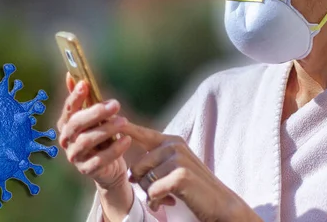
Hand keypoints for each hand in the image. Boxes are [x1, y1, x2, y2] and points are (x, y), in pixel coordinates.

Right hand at [56, 73, 131, 189]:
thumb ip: (85, 100)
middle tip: (116, 104)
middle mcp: (67, 140)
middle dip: (96, 112)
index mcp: (67, 124)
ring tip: (124, 121)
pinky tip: (126, 139)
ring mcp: (75, 156)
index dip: (75, 96)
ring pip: (87, 141)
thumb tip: (71, 75)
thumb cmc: (102, 138)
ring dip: (106, 129)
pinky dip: (114, 149)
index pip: (69, 108)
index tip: (85, 84)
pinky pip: (99, 159)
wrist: (110, 168)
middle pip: (77, 124)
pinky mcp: (87, 169)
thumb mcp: (95, 118)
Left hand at [121, 123, 259, 221]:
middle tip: (159, 190)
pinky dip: (157, 201)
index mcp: (172, 141)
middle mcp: (174, 145)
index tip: (107, 120)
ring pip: (144, 179)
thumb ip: (155, 165)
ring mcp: (179, 158)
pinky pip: (153, 190)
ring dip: (151, 193)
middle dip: (142, 183)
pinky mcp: (181, 174)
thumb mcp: (174, 170)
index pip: (141, 133)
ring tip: (166, 196)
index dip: (123, 129)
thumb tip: (130, 172)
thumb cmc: (193, 189)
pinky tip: (169, 202)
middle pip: (138, 165)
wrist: (219, 204)